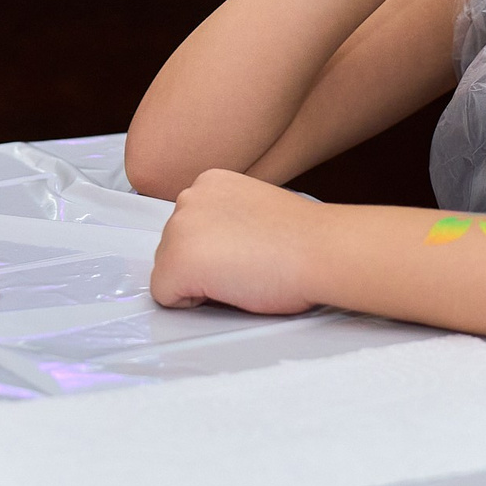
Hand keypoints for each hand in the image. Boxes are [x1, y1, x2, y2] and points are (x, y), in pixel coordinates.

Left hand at [149, 168, 327, 314]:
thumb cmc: (302, 239)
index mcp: (208, 182)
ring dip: (198, 281)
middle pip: (173, 248)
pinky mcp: (176, 262)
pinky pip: (164, 296)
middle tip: (247, 265)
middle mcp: (188, 198)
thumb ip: (225, 219)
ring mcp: (178, 229)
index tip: (246, 250)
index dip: (215, 250)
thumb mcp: (253, 209)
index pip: (189, 228)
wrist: (320, 249)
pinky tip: (229, 288)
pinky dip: (190, 302)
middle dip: (203, 264)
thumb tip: (215, 245)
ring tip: (242, 274)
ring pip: (168, 271)